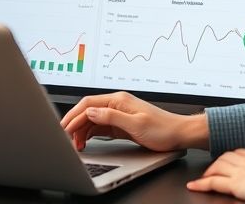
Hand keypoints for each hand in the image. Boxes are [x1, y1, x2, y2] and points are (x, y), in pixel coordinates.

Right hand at [60, 92, 207, 151]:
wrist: (179, 134)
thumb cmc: (163, 129)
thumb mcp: (136, 125)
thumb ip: (111, 118)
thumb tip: (91, 112)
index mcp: (119, 100)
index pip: (89, 104)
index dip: (74, 116)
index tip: (64, 128)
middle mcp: (117, 105)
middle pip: (87, 111)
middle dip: (74, 124)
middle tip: (65, 138)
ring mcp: (118, 114)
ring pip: (92, 120)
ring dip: (81, 131)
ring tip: (76, 144)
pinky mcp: (120, 125)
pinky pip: (99, 127)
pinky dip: (90, 134)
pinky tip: (85, 142)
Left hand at [186, 148, 244, 201]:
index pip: (238, 152)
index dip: (231, 156)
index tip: (228, 158)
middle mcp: (244, 161)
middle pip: (225, 158)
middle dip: (217, 162)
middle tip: (212, 168)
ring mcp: (237, 172)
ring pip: (217, 168)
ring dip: (209, 172)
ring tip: (203, 176)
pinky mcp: (233, 184)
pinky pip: (212, 183)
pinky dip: (200, 184)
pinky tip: (193, 186)